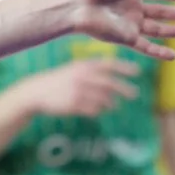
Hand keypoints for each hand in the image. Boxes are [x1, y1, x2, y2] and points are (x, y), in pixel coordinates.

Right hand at [14, 57, 139, 118]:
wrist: (36, 91)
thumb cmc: (58, 80)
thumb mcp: (74, 69)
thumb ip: (92, 70)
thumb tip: (114, 74)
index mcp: (83, 65)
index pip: (108, 64)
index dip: (124, 67)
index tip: (138, 71)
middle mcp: (82, 76)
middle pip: (110, 83)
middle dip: (124, 88)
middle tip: (135, 94)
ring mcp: (78, 91)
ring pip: (103, 98)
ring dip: (111, 102)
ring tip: (114, 105)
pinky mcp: (74, 104)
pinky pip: (94, 109)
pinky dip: (99, 110)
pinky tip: (99, 110)